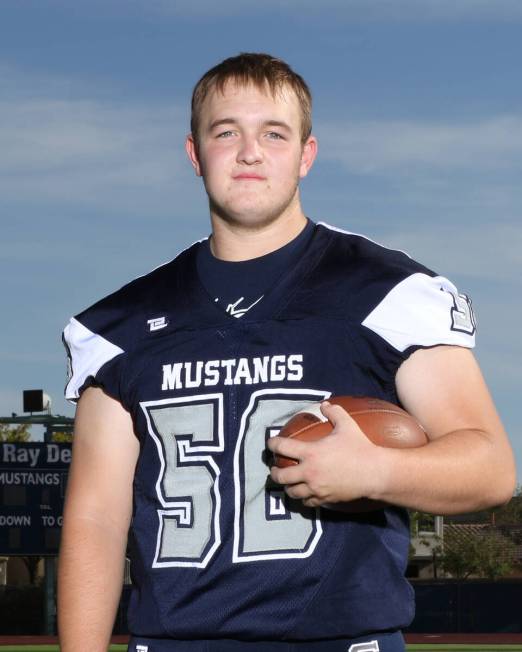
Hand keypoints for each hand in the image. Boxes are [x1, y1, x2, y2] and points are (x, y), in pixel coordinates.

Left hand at [267, 401, 383, 507]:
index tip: (270, 444)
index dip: (272, 444)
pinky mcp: (324, 499)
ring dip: (287, 487)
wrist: (375, 473)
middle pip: (280, 476)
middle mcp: (309, 472)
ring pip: (291, 492)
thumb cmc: (360, 447)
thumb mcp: (347, 425)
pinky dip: (302, 498)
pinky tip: (304, 493)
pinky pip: (307, 502)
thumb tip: (324, 404)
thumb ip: (334, 412)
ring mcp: (316, 488)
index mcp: (311, 452)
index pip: (282, 447)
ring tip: (287, 482)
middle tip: (275, 468)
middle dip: (274, 472)